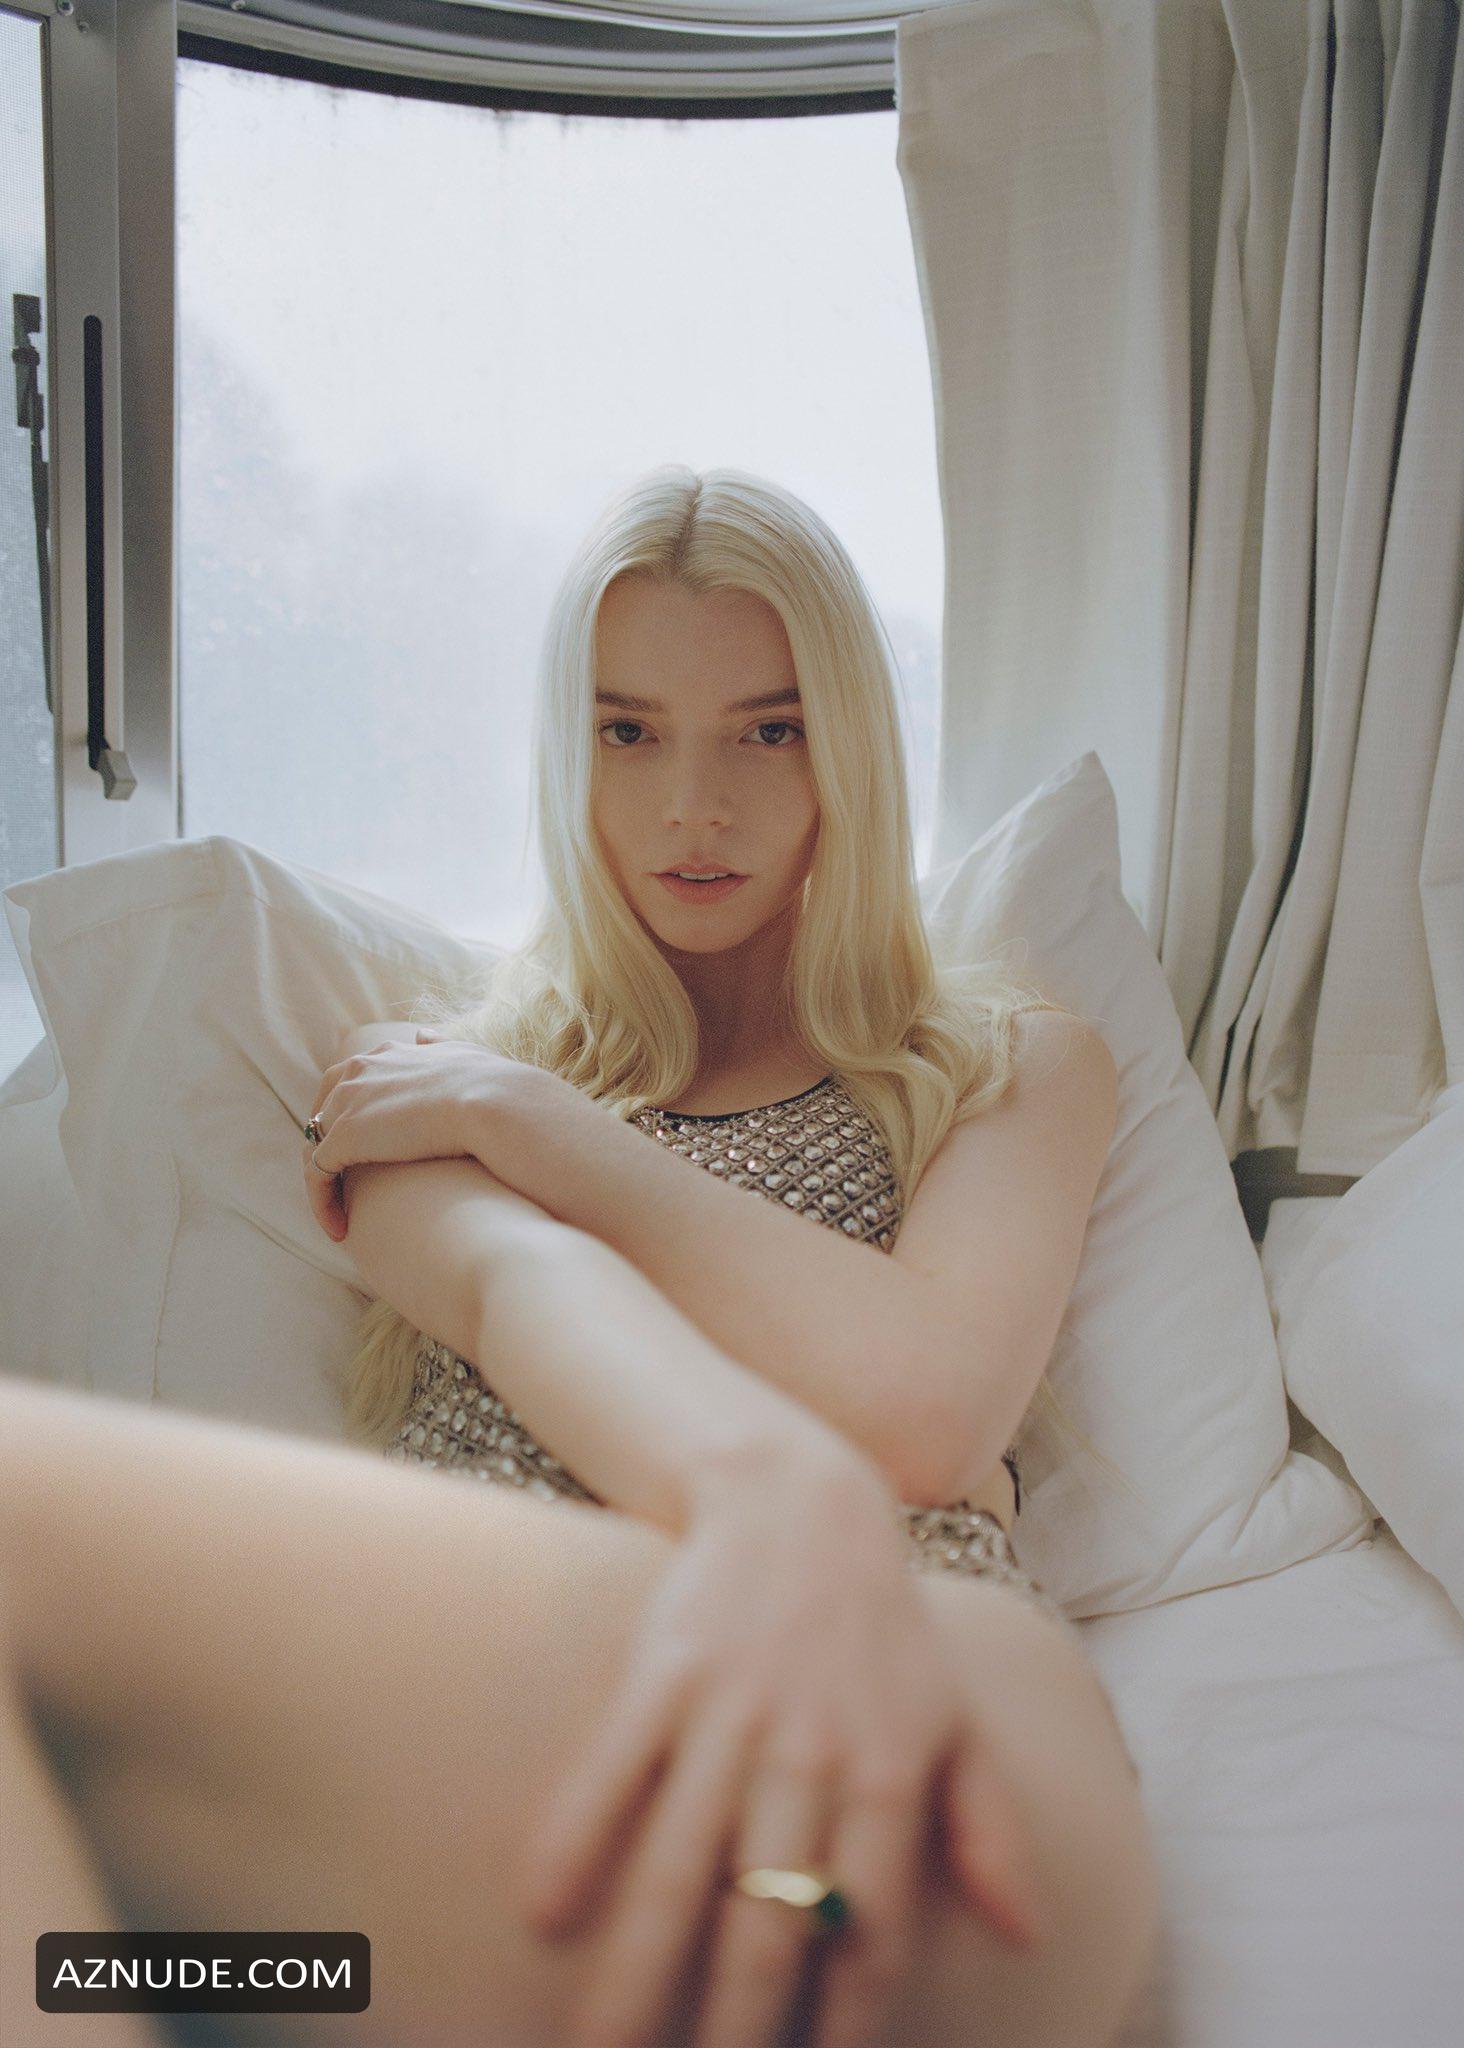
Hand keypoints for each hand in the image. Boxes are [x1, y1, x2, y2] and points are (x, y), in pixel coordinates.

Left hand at [301, 1029, 542, 1239]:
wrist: (495, 1104)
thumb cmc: (493, 1086)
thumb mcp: (463, 1052)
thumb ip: (440, 1044)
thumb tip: (424, 1035)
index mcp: (387, 1053)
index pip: (350, 1081)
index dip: (352, 1115)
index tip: (368, 1149)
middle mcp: (359, 1071)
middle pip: (323, 1111)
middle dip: (328, 1147)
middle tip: (346, 1186)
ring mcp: (346, 1104)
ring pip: (316, 1147)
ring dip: (325, 1182)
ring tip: (342, 1217)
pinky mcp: (343, 1139)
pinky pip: (315, 1176)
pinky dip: (321, 1204)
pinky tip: (340, 1230)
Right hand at [518, 1448, 1045, 2047]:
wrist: (799, 1497)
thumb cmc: (883, 1624)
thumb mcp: (953, 1716)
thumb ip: (987, 1827)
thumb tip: (1030, 1933)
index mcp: (888, 1773)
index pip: (867, 1929)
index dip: (843, 2018)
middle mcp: (809, 1753)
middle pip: (765, 1921)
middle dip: (735, 2025)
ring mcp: (730, 1712)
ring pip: (677, 1866)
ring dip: (639, 1967)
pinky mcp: (662, 1670)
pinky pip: (613, 1768)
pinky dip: (574, 1838)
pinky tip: (543, 1911)